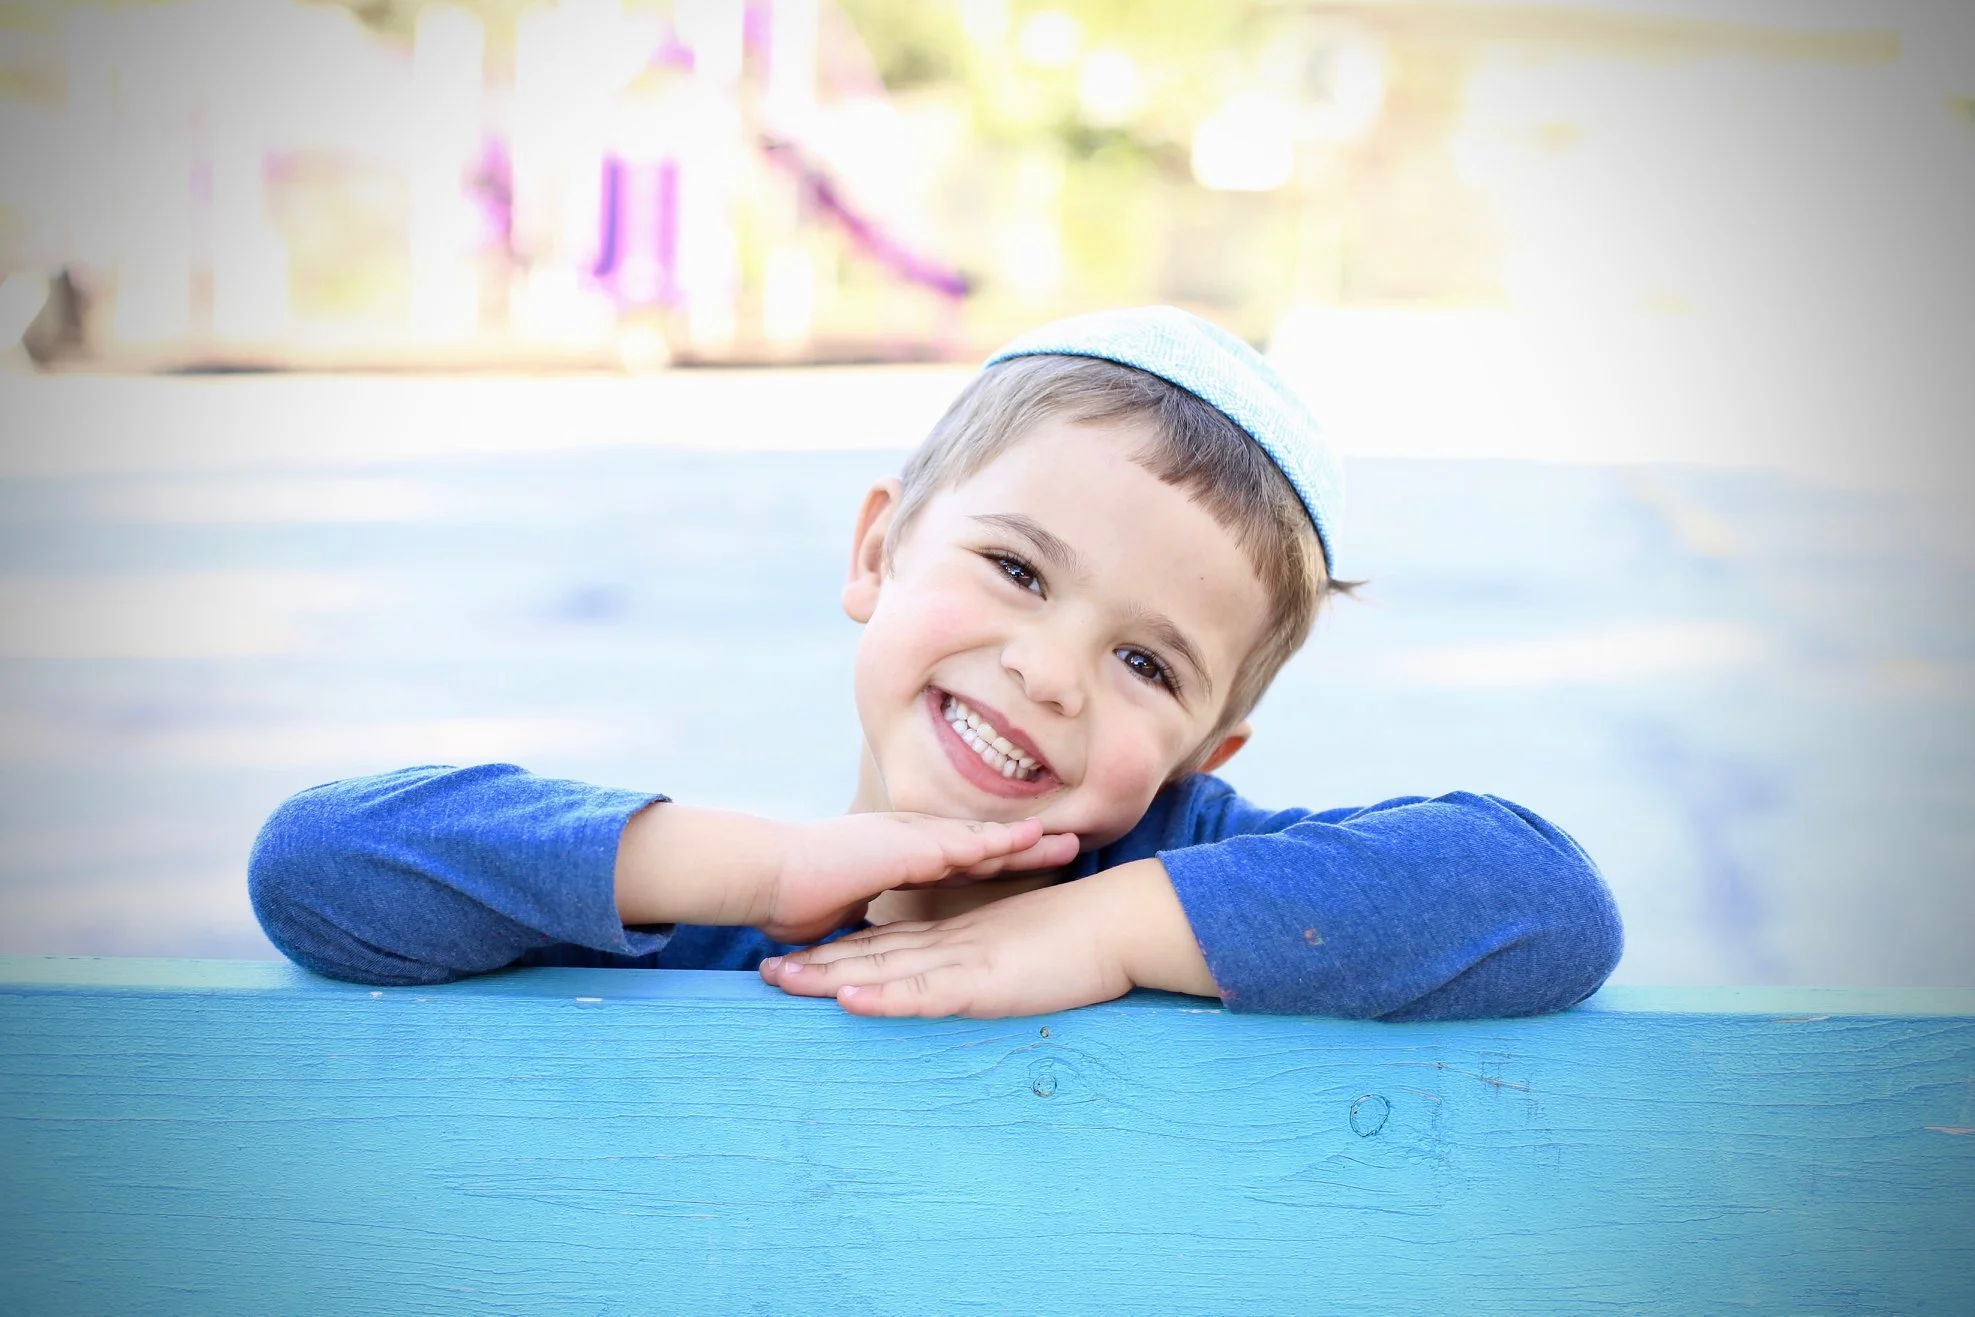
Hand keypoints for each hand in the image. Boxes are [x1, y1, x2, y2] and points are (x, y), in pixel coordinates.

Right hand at [757, 813, 1079, 943]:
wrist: (763, 872)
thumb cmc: (791, 895)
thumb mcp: (843, 917)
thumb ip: (867, 926)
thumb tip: (873, 944)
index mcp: (897, 859)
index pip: (959, 863)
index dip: (996, 863)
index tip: (1031, 861)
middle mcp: (910, 844)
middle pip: (981, 848)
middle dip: (1027, 848)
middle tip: (1072, 842)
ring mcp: (908, 842)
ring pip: (981, 841)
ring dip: (1025, 843)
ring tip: (1068, 841)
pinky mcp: (901, 850)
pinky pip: (959, 846)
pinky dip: (994, 844)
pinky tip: (1026, 843)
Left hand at [759, 859, 1218, 1017]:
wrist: (1120, 922)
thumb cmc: (1080, 941)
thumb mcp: (1019, 953)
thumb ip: (990, 962)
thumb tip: (972, 980)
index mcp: (959, 939)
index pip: (891, 945)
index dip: (843, 953)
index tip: (800, 960)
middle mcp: (951, 944)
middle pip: (873, 953)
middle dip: (817, 964)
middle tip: (764, 971)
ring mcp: (964, 960)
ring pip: (885, 969)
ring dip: (830, 977)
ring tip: (780, 981)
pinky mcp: (983, 981)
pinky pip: (926, 992)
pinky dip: (885, 997)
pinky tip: (849, 1001)